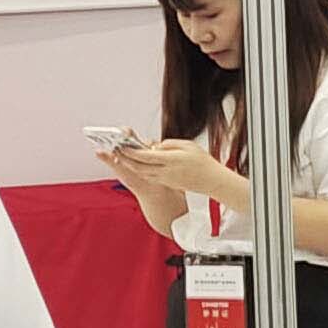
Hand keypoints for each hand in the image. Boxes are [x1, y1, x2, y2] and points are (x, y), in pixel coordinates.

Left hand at [122, 136, 242, 205]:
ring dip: (131, 165)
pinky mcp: (167, 183)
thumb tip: (155, 146)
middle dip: (125, 159)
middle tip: (115, 151)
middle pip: (139, 166)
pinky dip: (140, 170)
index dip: (131, 151)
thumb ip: (169, 144)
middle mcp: (166, 171)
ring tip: (122, 156)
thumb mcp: (187, 145)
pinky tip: (136, 164)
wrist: (212, 181)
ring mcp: (166, 179)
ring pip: (142, 173)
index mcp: (171, 160)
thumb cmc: (202, 162)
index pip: (145, 156)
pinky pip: (149, 176)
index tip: (122, 145)